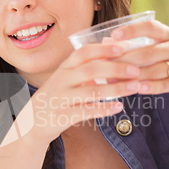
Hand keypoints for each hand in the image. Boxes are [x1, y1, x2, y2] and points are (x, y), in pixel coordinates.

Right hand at [24, 42, 142, 143]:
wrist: (32, 121)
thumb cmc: (58, 96)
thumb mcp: (67, 77)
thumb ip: (86, 66)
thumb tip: (115, 50)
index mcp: (64, 68)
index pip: (84, 52)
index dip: (104, 49)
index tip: (124, 47)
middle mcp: (61, 80)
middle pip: (90, 70)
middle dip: (115, 68)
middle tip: (136, 70)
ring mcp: (61, 99)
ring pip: (91, 92)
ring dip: (115, 89)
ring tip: (134, 87)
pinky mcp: (62, 116)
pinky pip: (86, 111)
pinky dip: (104, 109)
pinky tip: (119, 107)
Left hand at [111, 19, 168, 102]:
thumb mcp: (161, 44)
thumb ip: (137, 43)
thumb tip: (107, 42)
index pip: (150, 27)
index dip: (132, 30)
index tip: (114, 35)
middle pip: (148, 52)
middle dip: (125, 59)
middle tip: (106, 64)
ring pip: (154, 70)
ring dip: (132, 76)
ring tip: (114, 80)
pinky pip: (164, 85)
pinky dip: (149, 87)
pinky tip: (136, 88)